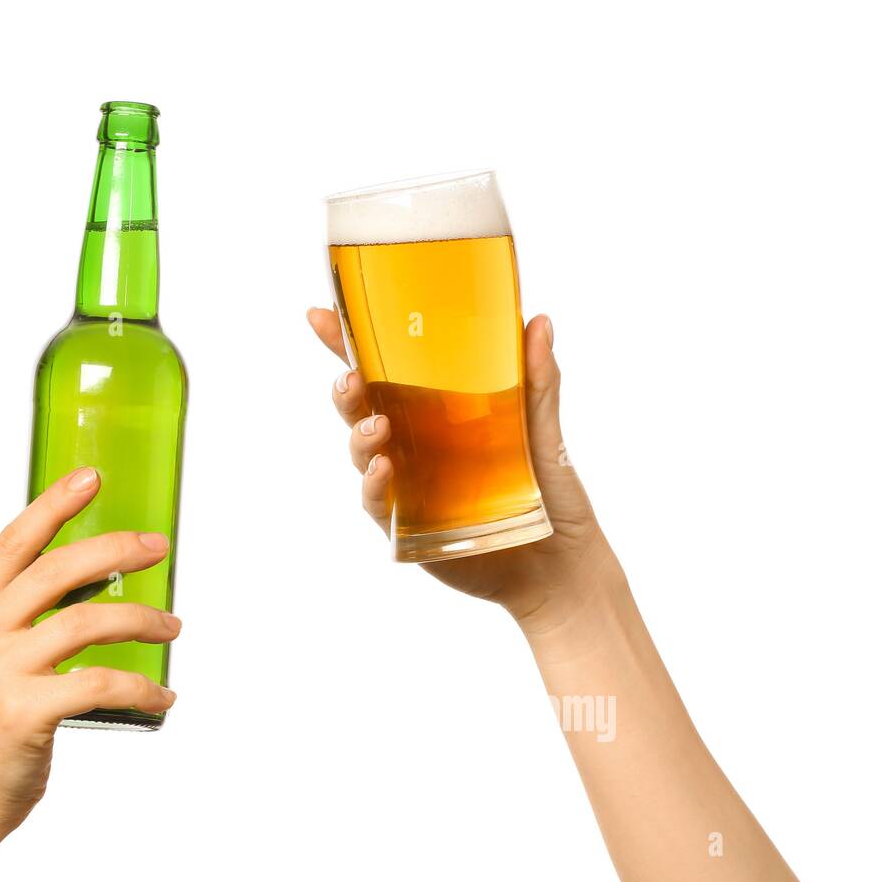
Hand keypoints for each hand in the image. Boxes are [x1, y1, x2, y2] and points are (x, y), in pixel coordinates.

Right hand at [0, 466, 179, 836]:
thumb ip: (22, 611)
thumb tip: (96, 574)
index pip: (16, 539)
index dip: (55, 503)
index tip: (92, 477)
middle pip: (58, 570)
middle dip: (117, 549)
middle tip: (159, 547)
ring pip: (86, 623)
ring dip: (141, 618)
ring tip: (172, 625)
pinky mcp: (25, 712)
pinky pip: (100, 683)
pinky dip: (142, 686)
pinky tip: (162, 694)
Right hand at [307, 306, 612, 628]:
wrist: (560, 565)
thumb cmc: (552, 494)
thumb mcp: (545, 430)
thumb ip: (537, 379)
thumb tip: (538, 321)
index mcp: (436, 409)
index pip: (383, 369)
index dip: (347, 343)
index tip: (320, 316)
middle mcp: (414, 442)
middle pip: (361, 407)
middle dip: (345, 390)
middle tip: (349, 378)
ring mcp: (407, 483)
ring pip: (362, 452)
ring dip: (358, 435)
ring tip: (376, 427)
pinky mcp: (408, 525)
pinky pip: (378, 502)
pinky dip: (374, 485)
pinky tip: (384, 470)